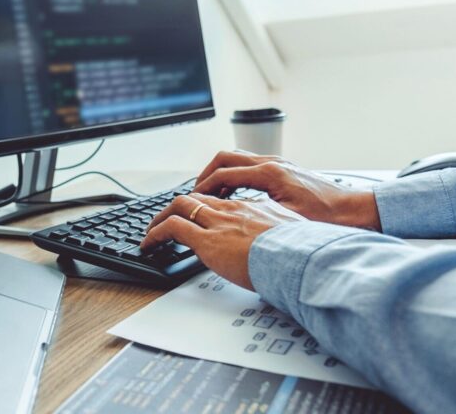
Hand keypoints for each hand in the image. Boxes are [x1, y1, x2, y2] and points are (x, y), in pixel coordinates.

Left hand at [142, 193, 305, 289]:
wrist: (304, 258)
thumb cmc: (306, 254)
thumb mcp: (298, 240)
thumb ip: (285, 239)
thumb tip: (286, 252)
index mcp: (259, 207)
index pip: (226, 201)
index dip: (210, 206)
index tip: (203, 213)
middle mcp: (235, 209)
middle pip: (200, 197)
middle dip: (181, 205)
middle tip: (170, 217)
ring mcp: (220, 222)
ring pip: (181, 206)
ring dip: (163, 217)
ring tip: (153, 229)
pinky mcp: (207, 239)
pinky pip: (172, 228)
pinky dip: (156, 234)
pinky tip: (149, 244)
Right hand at [193, 151, 381, 230]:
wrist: (358, 212)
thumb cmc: (329, 218)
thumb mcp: (287, 220)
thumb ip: (255, 215)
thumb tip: (229, 219)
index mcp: (270, 173)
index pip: (223, 174)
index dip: (203, 188)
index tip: (191, 201)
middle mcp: (273, 163)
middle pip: (225, 158)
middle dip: (205, 175)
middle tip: (195, 194)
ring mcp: (279, 164)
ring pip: (238, 159)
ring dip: (220, 173)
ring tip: (211, 194)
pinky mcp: (285, 171)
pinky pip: (250, 166)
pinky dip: (236, 176)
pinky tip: (236, 194)